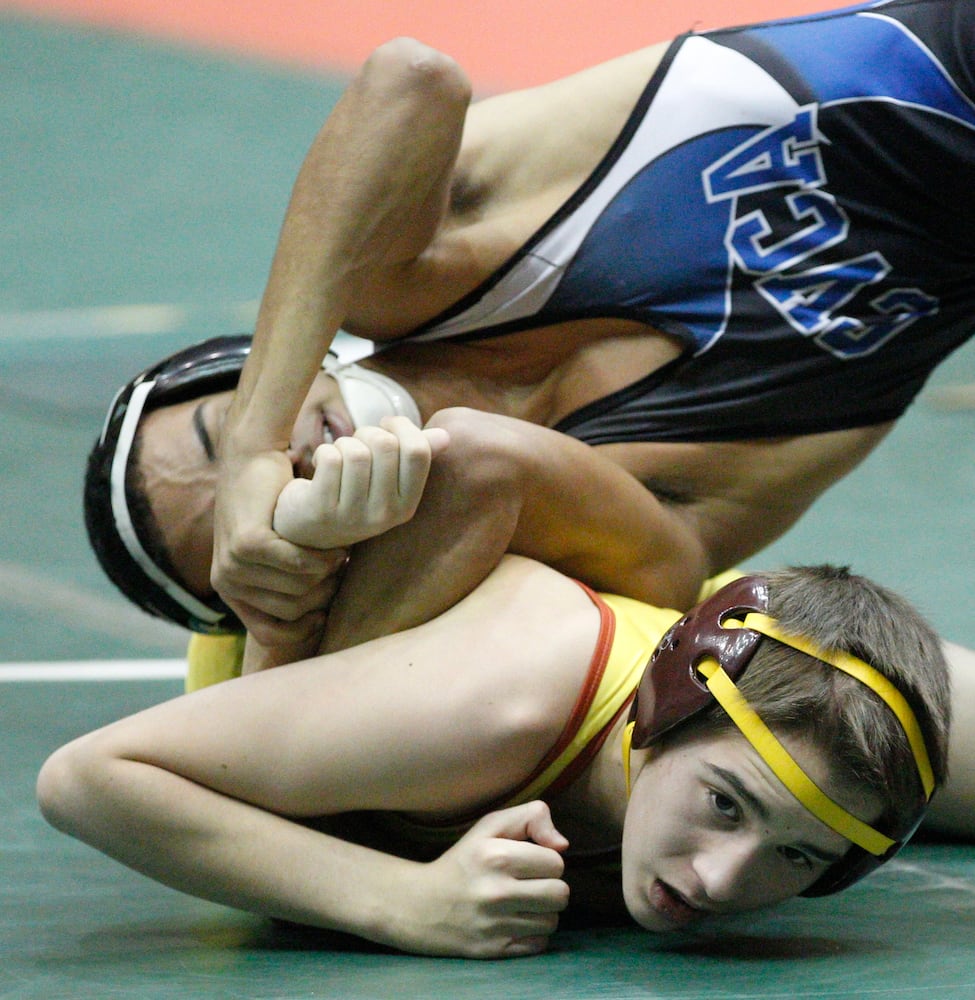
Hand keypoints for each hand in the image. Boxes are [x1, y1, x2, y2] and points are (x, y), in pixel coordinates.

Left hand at [211, 447, 347, 647]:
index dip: (305, 629)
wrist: (251, 459)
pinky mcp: (248, 542)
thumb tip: (318, 617)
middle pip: (292, 611)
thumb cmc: (270, 506)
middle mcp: (224, 581)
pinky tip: (335, 546)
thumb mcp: (271, 553)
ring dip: (327, 573)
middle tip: (339, 569)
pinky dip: (323, 558)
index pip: (270, 636)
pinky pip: (298, 565)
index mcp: (228, 591)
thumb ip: (283, 585)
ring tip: (339, 554)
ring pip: (299, 589)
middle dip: (324, 593)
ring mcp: (233, 562)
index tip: (328, 611)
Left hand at [273, 418, 449, 548]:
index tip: (387, 426)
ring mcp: (353, 515)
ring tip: (339, 456)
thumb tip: (445, 436)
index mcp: (407, 505)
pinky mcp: (322, 509)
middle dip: (368, 433)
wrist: (308, 529)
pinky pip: (330, 458)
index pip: (417, 452)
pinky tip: (322, 465)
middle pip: (385, 444)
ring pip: (355, 451)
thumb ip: (416, 457)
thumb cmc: (353, 493)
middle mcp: (385, 515)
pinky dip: (324, 451)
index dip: (402, 427)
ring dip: (344, 443)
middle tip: (358, 444)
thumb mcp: (388, 481)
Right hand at [393, 801, 569, 958]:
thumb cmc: (464, 861)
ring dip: (542, 911)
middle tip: (530, 883)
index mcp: (496, 856)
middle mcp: (497, 892)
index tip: (528, 862)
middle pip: (561, 894)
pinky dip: (532, 934)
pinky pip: (539, 944)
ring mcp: (496, 925)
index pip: (556, 862)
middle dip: (550, 886)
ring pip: (552, 921)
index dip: (546, 860)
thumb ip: (531, 817)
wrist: (421, 905)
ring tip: (521, 902)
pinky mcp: (495, 951)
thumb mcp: (490, 826)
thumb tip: (563, 845)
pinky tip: (513, 921)